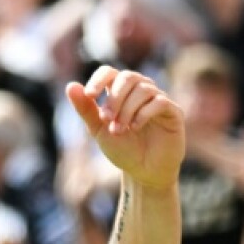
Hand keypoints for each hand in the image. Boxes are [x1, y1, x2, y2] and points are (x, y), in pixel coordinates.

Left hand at [66, 67, 184, 190]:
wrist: (143, 171)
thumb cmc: (122, 148)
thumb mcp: (98, 130)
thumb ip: (85, 109)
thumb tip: (70, 86)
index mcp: (120, 92)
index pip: (109, 72)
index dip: (98, 79)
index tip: (89, 95)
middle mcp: (140, 90)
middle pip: (127, 77)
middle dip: (114, 98)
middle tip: (106, 120)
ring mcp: (158, 99)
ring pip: (143, 89)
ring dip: (127, 110)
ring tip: (119, 130)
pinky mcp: (173, 111)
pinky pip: (159, 101)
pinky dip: (143, 113)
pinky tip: (134, 127)